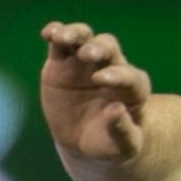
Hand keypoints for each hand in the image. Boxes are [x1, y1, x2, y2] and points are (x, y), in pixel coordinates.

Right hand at [40, 20, 152, 161]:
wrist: (83, 140)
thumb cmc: (109, 143)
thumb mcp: (122, 147)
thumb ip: (123, 131)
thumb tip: (116, 110)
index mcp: (131, 89)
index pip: (130, 77)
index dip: (118, 76)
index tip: (101, 80)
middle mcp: (111, 68)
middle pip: (109, 48)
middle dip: (99, 48)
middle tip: (88, 55)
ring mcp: (85, 62)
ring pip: (85, 38)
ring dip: (76, 33)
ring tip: (63, 38)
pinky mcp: (62, 62)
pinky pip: (60, 43)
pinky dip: (55, 33)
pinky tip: (48, 33)